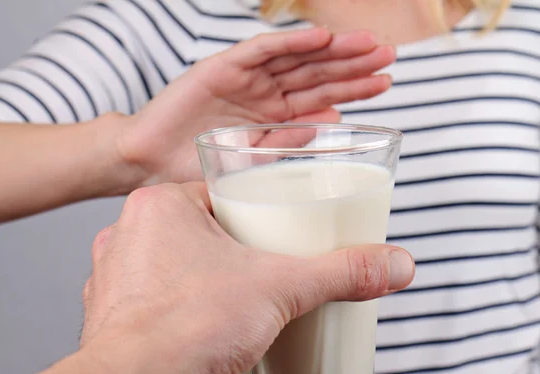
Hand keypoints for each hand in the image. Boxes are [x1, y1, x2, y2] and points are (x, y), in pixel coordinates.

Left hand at [80, 183, 413, 373]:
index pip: (218, 193)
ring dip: (199, 274)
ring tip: (231, 295)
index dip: (250, 208)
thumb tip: (391, 264)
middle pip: (197, 227)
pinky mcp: (110, 312)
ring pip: (170, 260)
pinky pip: (150, 294)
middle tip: (260, 264)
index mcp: (163, 205)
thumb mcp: (284, 287)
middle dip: (230, 246)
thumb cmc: (188, 326)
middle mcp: (128, 232)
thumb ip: (341, 272)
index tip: (272, 226)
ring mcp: (115, 273)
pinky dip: (174, 304)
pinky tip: (197, 321)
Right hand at [117, 28, 394, 184]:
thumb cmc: (198, 167)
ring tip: (367, 44)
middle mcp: (265, 92)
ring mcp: (246, 79)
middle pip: (317, 73)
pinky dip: (289, 44)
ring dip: (332, 50)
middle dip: (353, 64)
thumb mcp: (252, 160)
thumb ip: (288, 140)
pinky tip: (320, 38)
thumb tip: (330, 125)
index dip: (354, 87)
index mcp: (275, 115)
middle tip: (389, 55)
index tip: (386, 82)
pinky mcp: (221, 68)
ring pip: (296, 58)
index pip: (323, 97)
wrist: (150, 165)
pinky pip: (261, 52)